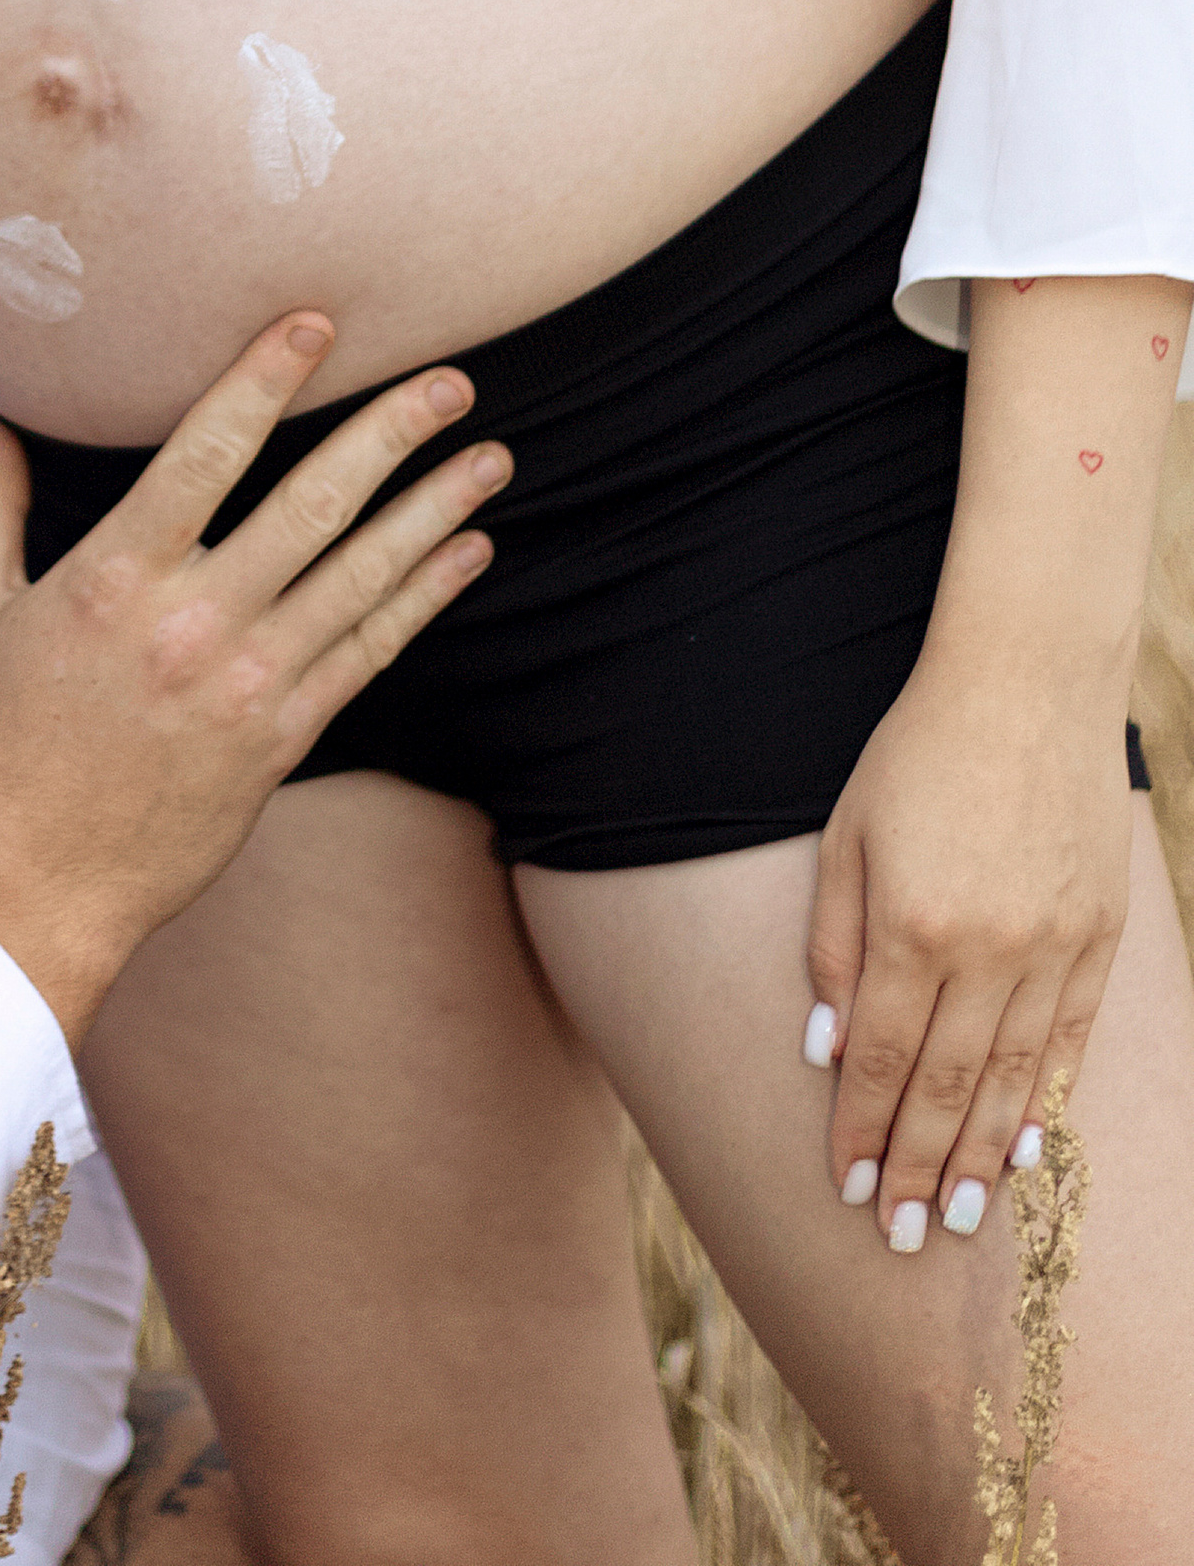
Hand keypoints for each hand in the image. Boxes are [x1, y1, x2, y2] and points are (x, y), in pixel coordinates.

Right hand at [0, 316, 506, 1045]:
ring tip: (490, 457)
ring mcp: (249, 683)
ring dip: (433, 510)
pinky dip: (425, 598)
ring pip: (361, 576)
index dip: (265, 380)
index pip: (206, 452)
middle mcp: (194, 621)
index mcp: (115, 576)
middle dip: (390, 435)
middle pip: (311, 504)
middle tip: (451, 383)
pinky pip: (369, 653)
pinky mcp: (283, 738)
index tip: (314, 324)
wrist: (38, 887)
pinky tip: (468, 553)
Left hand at [805, 649, 1133, 1251]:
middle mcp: (986, 949)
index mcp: (911, 924)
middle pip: (945, 1087)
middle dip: (920, 1169)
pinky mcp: (1099, 935)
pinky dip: (1047, 1098)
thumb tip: (823, 1049)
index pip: (879, 1060)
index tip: (849, 1190)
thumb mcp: (846, 834)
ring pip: (1014, 1077)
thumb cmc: (916, 753)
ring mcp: (1052, 946)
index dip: (862, 1132)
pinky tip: (1029, 1146)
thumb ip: (831, 944)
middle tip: (904, 1238)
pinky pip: (1070, 1038)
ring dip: (984, 1154)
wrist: (1027, 686)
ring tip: (963, 1217)